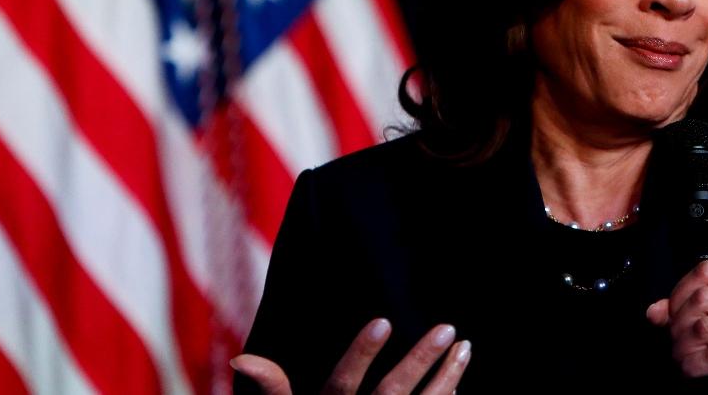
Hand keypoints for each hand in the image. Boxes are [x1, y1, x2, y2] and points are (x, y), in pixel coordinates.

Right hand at [230, 319, 470, 393]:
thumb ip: (274, 392)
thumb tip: (243, 359)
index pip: (342, 386)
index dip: (361, 355)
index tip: (384, 321)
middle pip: (392, 394)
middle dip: (420, 360)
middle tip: (447, 328)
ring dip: (447, 378)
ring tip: (465, 346)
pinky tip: (458, 378)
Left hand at [646, 260, 707, 394]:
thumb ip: (686, 312)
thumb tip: (654, 311)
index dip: (680, 291)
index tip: (670, 312)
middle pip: (703, 298)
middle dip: (678, 322)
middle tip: (673, 340)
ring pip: (705, 327)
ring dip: (683, 346)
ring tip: (680, 356)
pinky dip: (694, 365)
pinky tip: (690, 369)